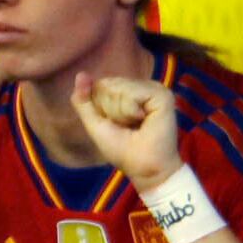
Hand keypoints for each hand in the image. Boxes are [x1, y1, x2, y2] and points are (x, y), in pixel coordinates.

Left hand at [72, 74, 182, 191]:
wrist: (145, 168)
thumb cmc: (123, 151)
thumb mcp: (96, 124)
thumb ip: (83, 101)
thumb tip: (80, 74)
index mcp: (128, 92)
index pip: (100, 85)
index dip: (101, 107)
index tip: (117, 125)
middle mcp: (142, 87)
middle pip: (108, 84)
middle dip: (111, 110)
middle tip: (128, 127)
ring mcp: (153, 89)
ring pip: (118, 87)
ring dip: (121, 112)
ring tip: (137, 125)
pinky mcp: (162, 94)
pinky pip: (132, 92)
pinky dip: (130, 110)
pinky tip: (144, 120)